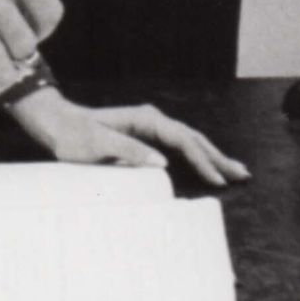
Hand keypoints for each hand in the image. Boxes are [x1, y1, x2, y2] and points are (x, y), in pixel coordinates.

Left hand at [12, 89, 248, 187]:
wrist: (57, 124)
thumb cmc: (74, 136)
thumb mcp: (98, 145)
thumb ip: (129, 152)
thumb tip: (162, 163)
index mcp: (146, 120)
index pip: (183, 140)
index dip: (202, 160)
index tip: (217, 180)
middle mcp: (153, 120)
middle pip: (194, 138)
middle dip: (218, 157)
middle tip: (242, 175)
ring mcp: (151, 127)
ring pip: (190, 141)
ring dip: (212, 156)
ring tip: (235, 171)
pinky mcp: (146, 136)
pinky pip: (178, 146)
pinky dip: (196, 156)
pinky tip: (206, 165)